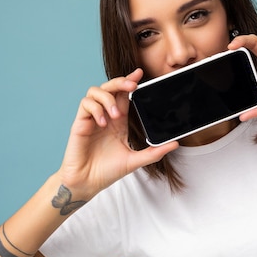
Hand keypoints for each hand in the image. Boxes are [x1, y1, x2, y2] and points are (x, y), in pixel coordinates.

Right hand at [58, 69, 177, 198]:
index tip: (140, 73)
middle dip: (120, 82)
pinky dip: (96, 109)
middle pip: (110, 87)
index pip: (124, 95)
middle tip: (132, 85)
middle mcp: (105, 116)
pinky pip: (86, 104)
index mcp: (118, 121)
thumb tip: (176, 144)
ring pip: (96, 91)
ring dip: (108, 98)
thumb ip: (154, 152)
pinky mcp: (80, 123)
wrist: (87, 183)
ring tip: (116, 115)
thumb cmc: (107, 171)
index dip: (130, 81)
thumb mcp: (135, 161)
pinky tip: (103, 123)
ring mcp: (92, 118)